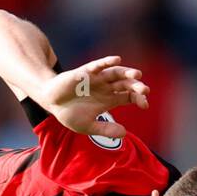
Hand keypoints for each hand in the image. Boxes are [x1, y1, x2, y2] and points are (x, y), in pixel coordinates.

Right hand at [35, 55, 149, 137]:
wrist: (51, 102)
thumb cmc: (70, 113)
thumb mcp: (87, 126)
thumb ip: (104, 129)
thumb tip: (124, 134)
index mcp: (109, 99)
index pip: (129, 96)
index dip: (139, 99)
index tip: (145, 105)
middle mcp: (106, 87)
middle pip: (126, 84)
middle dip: (136, 86)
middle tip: (145, 90)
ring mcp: (97, 79)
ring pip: (116, 73)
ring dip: (126, 73)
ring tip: (136, 75)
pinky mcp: (85, 73)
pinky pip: (98, 65)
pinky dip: (107, 62)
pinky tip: (117, 61)